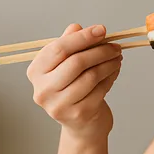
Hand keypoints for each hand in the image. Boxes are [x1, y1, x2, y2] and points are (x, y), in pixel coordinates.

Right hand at [27, 23, 122, 141]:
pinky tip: (115, 70)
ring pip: (90, 76)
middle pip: (76, 62)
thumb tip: (76, 27)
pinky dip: (111, 77)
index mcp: (36, 72)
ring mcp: (60, 104)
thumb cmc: (73, 90)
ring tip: (117, 57)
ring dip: (109, 63)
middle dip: (100, 51)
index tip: (102, 30)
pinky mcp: (79, 114)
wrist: (82, 125)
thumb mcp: (66, 66)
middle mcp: (43, 90)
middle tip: (115, 46)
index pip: (58, 49)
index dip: (82, 38)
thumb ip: (69, 45)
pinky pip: (100, 89)